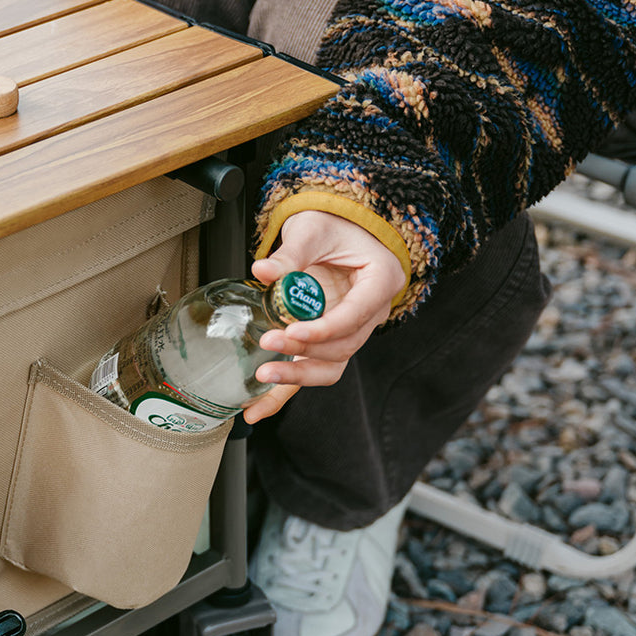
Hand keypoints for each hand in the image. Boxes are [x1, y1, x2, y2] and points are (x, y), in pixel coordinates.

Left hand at [242, 209, 408, 423]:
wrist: (339, 229)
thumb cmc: (335, 225)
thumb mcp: (313, 229)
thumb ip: (291, 252)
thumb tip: (263, 271)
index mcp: (379, 282)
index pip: (354, 316)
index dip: (323, 329)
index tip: (291, 331)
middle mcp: (369, 313)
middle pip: (343, 347)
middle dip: (305, 352)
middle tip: (269, 343)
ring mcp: (349, 331)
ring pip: (331, 367)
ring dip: (297, 377)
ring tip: (263, 380)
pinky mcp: (326, 342)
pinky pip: (309, 371)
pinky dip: (284, 392)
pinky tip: (257, 409)